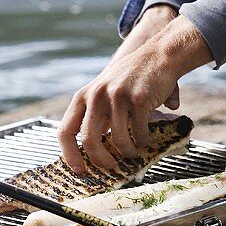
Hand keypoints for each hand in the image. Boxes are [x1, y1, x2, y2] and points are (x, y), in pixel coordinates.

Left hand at [58, 14, 211, 173]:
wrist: (159, 55)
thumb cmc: (132, 77)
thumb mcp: (105, 90)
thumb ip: (96, 114)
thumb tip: (93, 151)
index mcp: (84, 95)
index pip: (66, 130)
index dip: (70, 155)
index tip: (79, 170)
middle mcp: (97, 95)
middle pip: (89, 140)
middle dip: (101, 160)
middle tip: (111, 167)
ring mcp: (117, 96)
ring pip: (118, 140)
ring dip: (127, 152)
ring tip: (133, 152)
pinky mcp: (138, 100)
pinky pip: (138, 132)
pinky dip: (142, 141)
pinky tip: (145, 139)